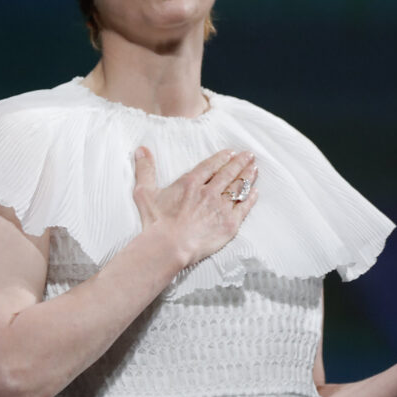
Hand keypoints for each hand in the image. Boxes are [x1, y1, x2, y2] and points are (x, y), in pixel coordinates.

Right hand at [131, 147, 258, 268]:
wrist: (169, 247)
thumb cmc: (156, 223)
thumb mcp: (145, 192)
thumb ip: (145, 169)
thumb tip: (141, 149)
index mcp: (191, 183)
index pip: (211, 166)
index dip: (222, 158)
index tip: (231, 153)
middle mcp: (209, 192)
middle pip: (229, 173)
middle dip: (240, 163)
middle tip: (249, 155)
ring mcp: (221, 208)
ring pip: (239, 188)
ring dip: (248, 177)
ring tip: (254, 168)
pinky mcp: (229, 224)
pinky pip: (243, 208)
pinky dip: (250, 199)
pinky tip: (255, 192)